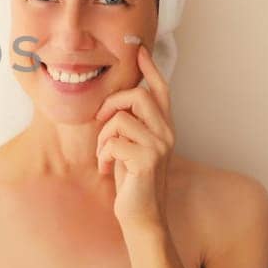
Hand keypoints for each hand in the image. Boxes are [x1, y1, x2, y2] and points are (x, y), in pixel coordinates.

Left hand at [94, 44, 175, 229]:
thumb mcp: (130, 148)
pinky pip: (113, 141)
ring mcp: (159, 145)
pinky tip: (108, 170)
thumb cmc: (132, 182)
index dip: (150, 68)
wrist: (141, 217)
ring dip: (104, 137)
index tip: (139, 49)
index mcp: (164, 127)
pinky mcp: (147, 159)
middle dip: (111, 104)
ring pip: (120, 118)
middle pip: (137, 95)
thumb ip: (129, 125)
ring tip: (105, 156)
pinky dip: (104, 155)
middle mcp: (167, 133)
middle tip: (101, 123)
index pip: (161, 89)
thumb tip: (113, 104)